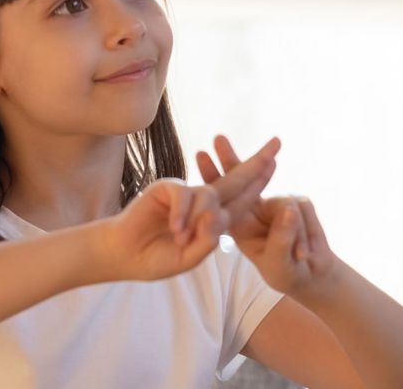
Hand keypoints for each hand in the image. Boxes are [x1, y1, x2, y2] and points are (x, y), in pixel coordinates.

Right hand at [92, 138, 281, 280]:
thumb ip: (208, 240)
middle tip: (277, 143)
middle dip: (257, 162)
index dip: (259, 182)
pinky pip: (184, 194)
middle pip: (235, 180)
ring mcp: (187, 193)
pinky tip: (175, 228)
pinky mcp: (167, 188)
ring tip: (182, 238)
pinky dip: (183, 213)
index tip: (275, 162)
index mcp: (214, 218)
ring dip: (200, 218)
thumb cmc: (157, 258)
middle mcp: (204, 202)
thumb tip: (218, 214)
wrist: (125, 255)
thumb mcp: (190, 257)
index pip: (243, 199)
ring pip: (209, 195)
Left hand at [196, 137, 339, 297]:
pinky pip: (302, 210)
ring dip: (294, 236)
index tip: (201, 154)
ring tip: (300, 257)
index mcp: (241, 223)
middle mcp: (257, 208)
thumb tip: (288, 209)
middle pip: (241, 179)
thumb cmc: (286, 271)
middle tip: (217, 137)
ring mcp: (278, 203)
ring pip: (285, 203)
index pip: (225, 197)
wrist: (311, 273)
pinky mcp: (300, 203)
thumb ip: (281, 238)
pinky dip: (306, 237)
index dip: (214, 175)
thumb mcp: (278, 262)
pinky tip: (305, 255)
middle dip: (230, 158)